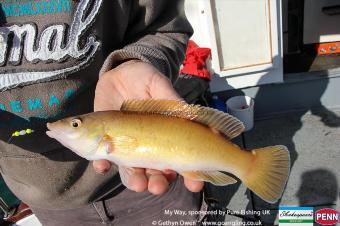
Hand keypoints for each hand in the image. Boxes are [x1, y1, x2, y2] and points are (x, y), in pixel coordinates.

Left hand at [94, 60, 203, 194]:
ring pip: (132, 172)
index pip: (181, 161)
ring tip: (138, 184)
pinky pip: (103, 160)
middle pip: (156, 173)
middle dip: (159, 183)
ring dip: (135, 180)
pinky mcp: (107, 144)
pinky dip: (102, 165)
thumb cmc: (145, 80)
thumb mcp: (159, 86)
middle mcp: (148, 147)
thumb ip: (171, 100)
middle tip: (159, 186)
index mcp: (166, 137)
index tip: (195, 184)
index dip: (190, 176)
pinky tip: (103, 166)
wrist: (119, 74)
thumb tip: (188, 114)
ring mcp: (127, 147)